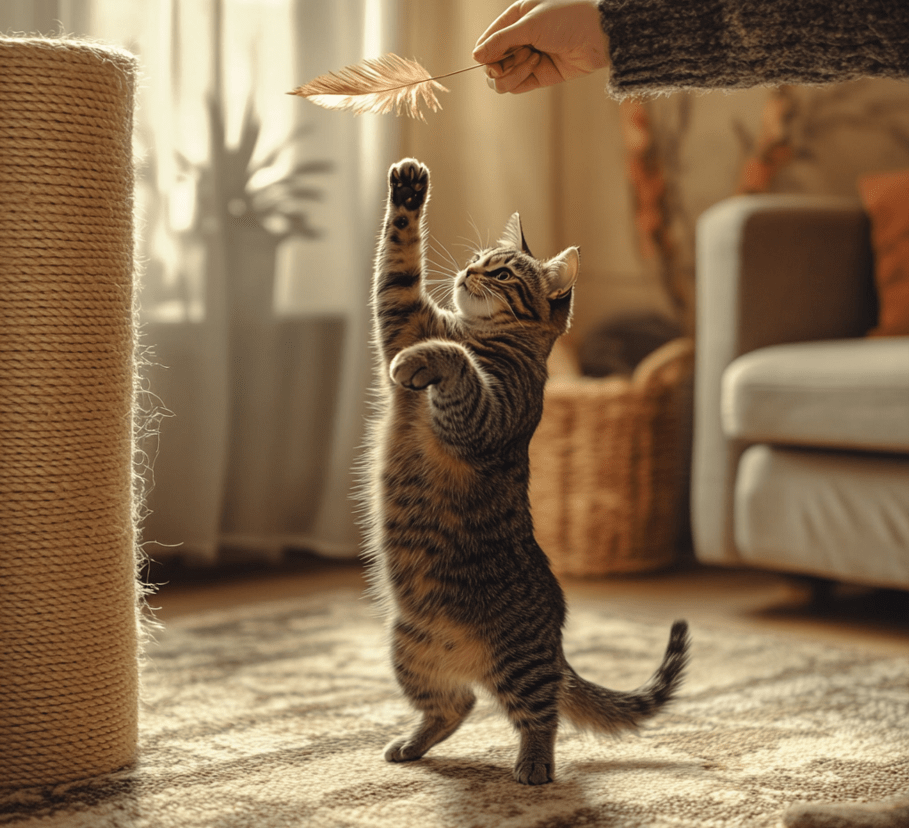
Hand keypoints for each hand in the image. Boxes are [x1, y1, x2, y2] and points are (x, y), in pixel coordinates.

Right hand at [472, 0, 609, 93]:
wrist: (599, 34)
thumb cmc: (567, 18)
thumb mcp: (530, 25)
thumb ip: (500, 41)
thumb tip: (474, 57)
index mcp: (515, 19)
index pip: (486, 42)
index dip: (485, 54)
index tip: (494, 60)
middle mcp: (519, 39)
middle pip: (491, 63)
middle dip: (502, 63)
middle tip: (522, 54)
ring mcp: (528, 59)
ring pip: (502, 79)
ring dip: (513, 71)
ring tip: (534, 59)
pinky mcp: (539, 76)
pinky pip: (517, 86)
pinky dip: (521, 80)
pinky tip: (538, 65)